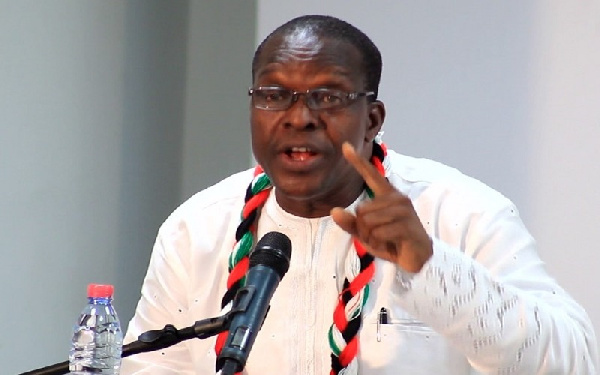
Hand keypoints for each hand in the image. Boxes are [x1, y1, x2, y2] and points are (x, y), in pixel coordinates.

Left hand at [331, 143, 432, 272]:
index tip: (345, 146)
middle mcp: (396, 198)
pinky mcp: (407, 224)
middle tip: (379, 237)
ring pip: (368, 221)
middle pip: (361, 210)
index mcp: (387, 195)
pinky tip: (392, 245)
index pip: (370, 175)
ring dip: (370, 237)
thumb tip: (334, 211)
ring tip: (385, 240)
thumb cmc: (391, 242)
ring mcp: (403, 210)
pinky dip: (379, 242)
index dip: (357, 161)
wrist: (417, 259)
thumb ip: (350, 223)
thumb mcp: (366, 234)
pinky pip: (378, 233)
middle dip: (363, 229)